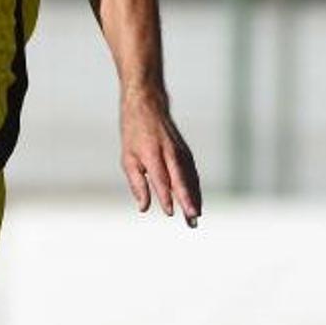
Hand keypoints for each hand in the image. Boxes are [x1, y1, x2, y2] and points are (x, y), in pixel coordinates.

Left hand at [120, 89, 201, 227]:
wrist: (148, 106)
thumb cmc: (134, 134)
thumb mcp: (128, 157)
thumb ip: (137, 183)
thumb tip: (144, 207)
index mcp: (152, 153)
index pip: (160, 178)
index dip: (165, 195)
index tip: (170, 212)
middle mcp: (170, 153)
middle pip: (181, 179)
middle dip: (187, 199)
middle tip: (193, 217)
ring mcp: (181, 152)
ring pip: (190, 178)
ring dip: (195, 198)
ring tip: (196, 217)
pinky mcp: (186, 153)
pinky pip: (193, 174)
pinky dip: (196, 189)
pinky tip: (197, 202)